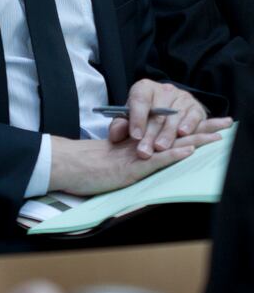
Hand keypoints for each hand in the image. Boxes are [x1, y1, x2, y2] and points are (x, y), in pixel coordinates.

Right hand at [49, 130, 218, 195]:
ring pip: (168, 145)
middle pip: (175, 134)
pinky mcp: (129, 169)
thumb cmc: (84, 165)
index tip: (213, 124)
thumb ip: (128, 154)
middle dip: (202, 129)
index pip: (168, 131)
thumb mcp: (111, 158)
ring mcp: (134, 156)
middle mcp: (138, 145)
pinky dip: (172, 156)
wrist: (65, 164)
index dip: (192, 127)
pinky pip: (154, 161)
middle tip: (227, 124)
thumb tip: (145, 154)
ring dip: (194, 140)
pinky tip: (187, 152)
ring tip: (217, 137)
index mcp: (137, 142)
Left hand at [111, 79, 231, 157]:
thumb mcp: (129, 119)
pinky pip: (193, 116)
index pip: (140, 101)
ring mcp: (182, 97)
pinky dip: (188, 125)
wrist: (168, 109)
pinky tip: (182, 134)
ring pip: (174, 116)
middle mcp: (164, 90)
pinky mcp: (196, 107)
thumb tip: (115, 136)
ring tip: (160, 148)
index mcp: (144, 88)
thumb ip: (121, 126)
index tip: (135, 136)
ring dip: (167, 134)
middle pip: (157, 113)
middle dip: (150, 134)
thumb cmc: (145, 116)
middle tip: (144, 151)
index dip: (137, 119)